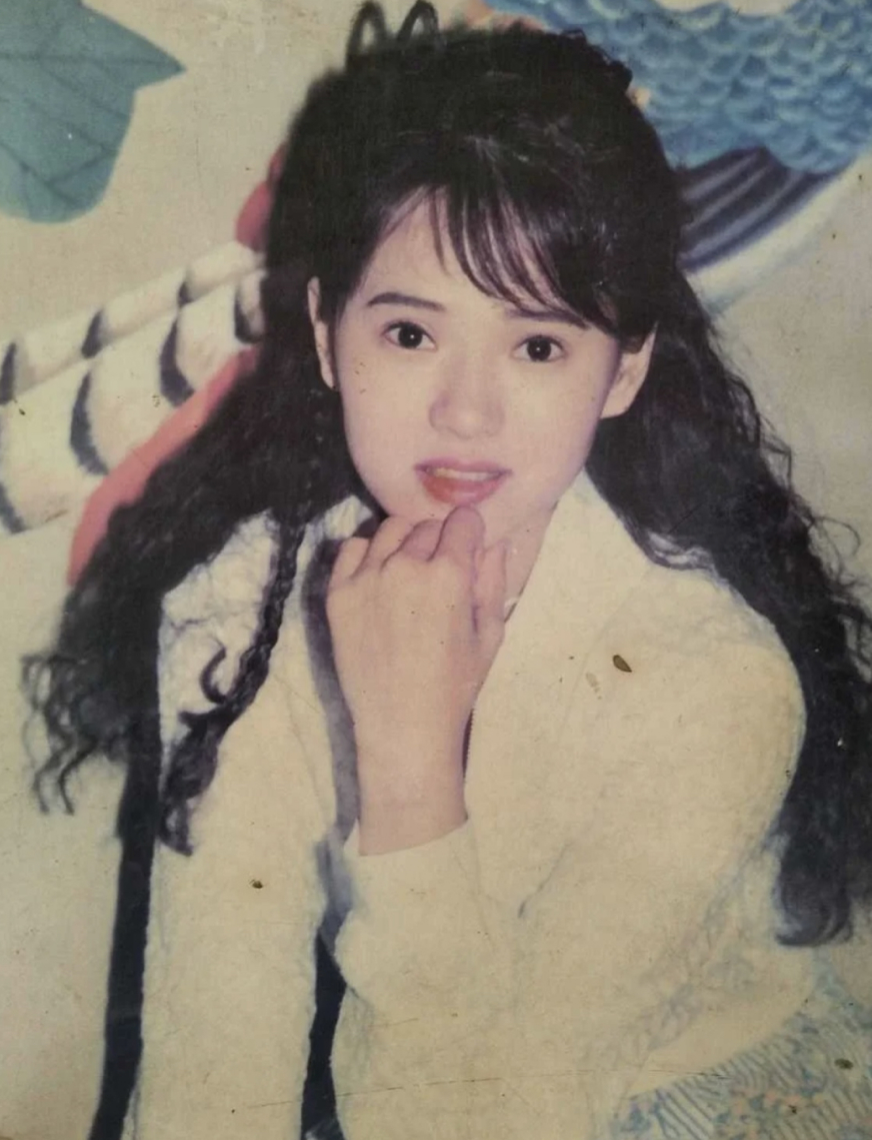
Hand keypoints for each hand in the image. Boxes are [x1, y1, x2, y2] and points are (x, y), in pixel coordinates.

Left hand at [326, 507, 506, 846]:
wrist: (402, 726)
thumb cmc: (455, 687)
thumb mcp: (489, 635)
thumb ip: (492, 582)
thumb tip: (495, 543)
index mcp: (449, 575)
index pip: (463, 521)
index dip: (471, 534)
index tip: (469, 550)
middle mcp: (406, 566)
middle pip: (428, 527)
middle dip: (440, 542)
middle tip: (440, 575)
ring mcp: (367, 578)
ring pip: (391, 531)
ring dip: (406, 543)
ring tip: (409, 574)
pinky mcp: (338, 593)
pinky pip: (352, 549)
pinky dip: (368, 554)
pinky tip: (379, 577)